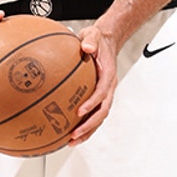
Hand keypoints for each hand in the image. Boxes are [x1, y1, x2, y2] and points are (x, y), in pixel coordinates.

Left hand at [71, 23, 120, 144]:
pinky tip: (68, 132)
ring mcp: (105, 94)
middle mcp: (108, 88)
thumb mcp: (94, 35)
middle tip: (73, 135)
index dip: (91, 104)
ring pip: (99, 117)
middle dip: (89, 126)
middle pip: (102, 112)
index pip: (102, 93)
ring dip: (87, 131)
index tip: (79, 112)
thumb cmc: (98, 40)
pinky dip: (84, 126)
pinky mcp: (98, 97)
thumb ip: (91, 40)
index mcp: (108, 75)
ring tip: (71, 142)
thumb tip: (86, 46)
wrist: (107, 42)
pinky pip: (93, 114)